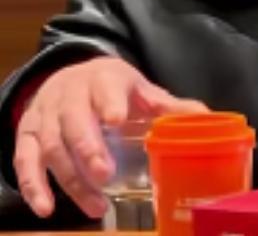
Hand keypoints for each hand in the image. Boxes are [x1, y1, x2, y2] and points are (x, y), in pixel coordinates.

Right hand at [13, 55, 207, 218]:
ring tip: (95, 204)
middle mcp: (70, 94)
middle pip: (74, 120)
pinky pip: (24, 161)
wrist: (70, 76)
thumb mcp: (140, 90)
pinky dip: (33, 186)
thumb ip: (168, 106)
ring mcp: (44, 115)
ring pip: (51, 146)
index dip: (110, 102)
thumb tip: (207, 118)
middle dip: (89, 148)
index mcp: (104, 78)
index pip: (106, 86)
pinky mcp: (25, 134)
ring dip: (70, 178)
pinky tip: (47, 208)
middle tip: (105, 174)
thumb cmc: (111, 88)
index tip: (117, 120)